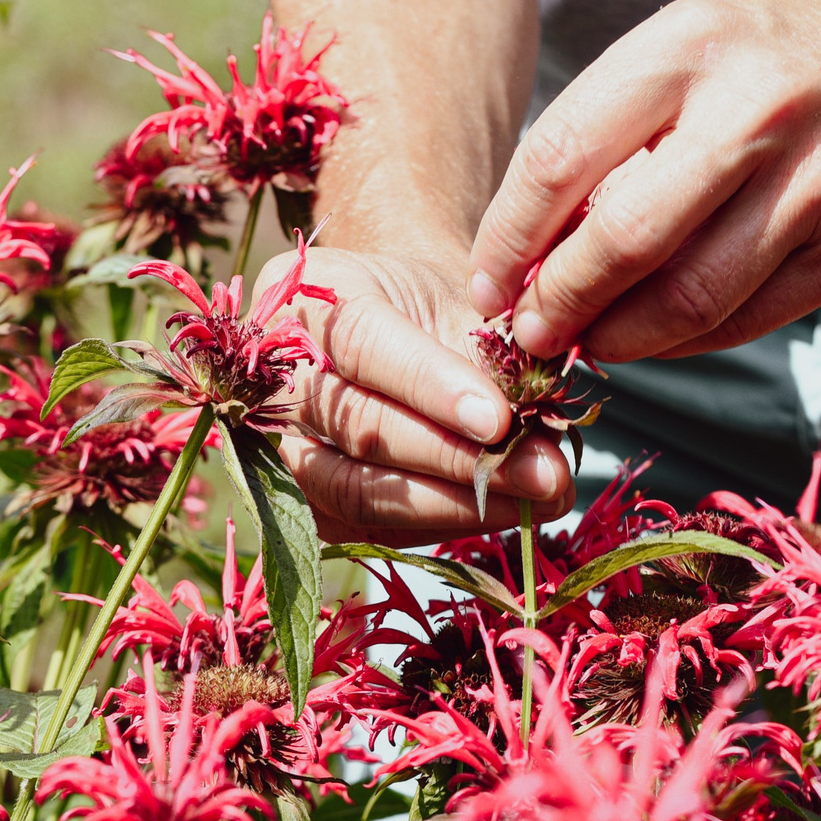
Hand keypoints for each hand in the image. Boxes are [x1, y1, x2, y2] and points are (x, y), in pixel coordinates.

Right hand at [271, 241, 575, 544]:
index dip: (432, 386)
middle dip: (458, 459)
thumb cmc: (431, 303)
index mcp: (309, 294)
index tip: (501, 419)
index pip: (363, 344)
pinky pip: (367, 526)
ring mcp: (277, 444)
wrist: (394, 324)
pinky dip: (441, 521)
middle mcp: (275, 372)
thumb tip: (540, 435)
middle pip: (359, 428)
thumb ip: (492, 357)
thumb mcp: (462, 301)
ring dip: (456, 503)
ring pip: (357, 490)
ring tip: (537, 499)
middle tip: (545, 473)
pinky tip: (503, 510)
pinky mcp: (303, 500)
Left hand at [467, 0, 820, 361]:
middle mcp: (753, 111)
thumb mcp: (690, 55)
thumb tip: (525, 251)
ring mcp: (812, 183)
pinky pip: (746, 319)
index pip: (562, 155)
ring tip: (589, 344)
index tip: (487, 285)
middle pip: (622, 239)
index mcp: (688, 50)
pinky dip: (685, 343)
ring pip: (687, 297)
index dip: (509, 237)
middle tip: (531, 335)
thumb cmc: (778, 64)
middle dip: (559, 303)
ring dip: (620, 338)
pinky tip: (657, 338)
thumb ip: (611, 136)